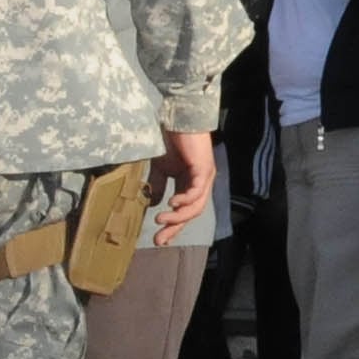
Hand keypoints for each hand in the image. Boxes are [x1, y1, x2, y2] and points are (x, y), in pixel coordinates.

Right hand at [148, 127, 215, 242]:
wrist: (176, 118)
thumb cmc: (169, 141)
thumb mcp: (161, 168)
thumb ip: (160, 185)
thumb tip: (154, 203)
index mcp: (191, 184)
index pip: (185, 211)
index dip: (173, 226)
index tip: (158, 239)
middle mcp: (201, 183)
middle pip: (192, 213)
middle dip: (175, 227)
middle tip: (159, 239)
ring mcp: (204, 176)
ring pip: (196, 206)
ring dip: (178, 216)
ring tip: (161, 220)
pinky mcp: (204, 168)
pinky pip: (196, 191)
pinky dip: (185, 200)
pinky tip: (172, 204)